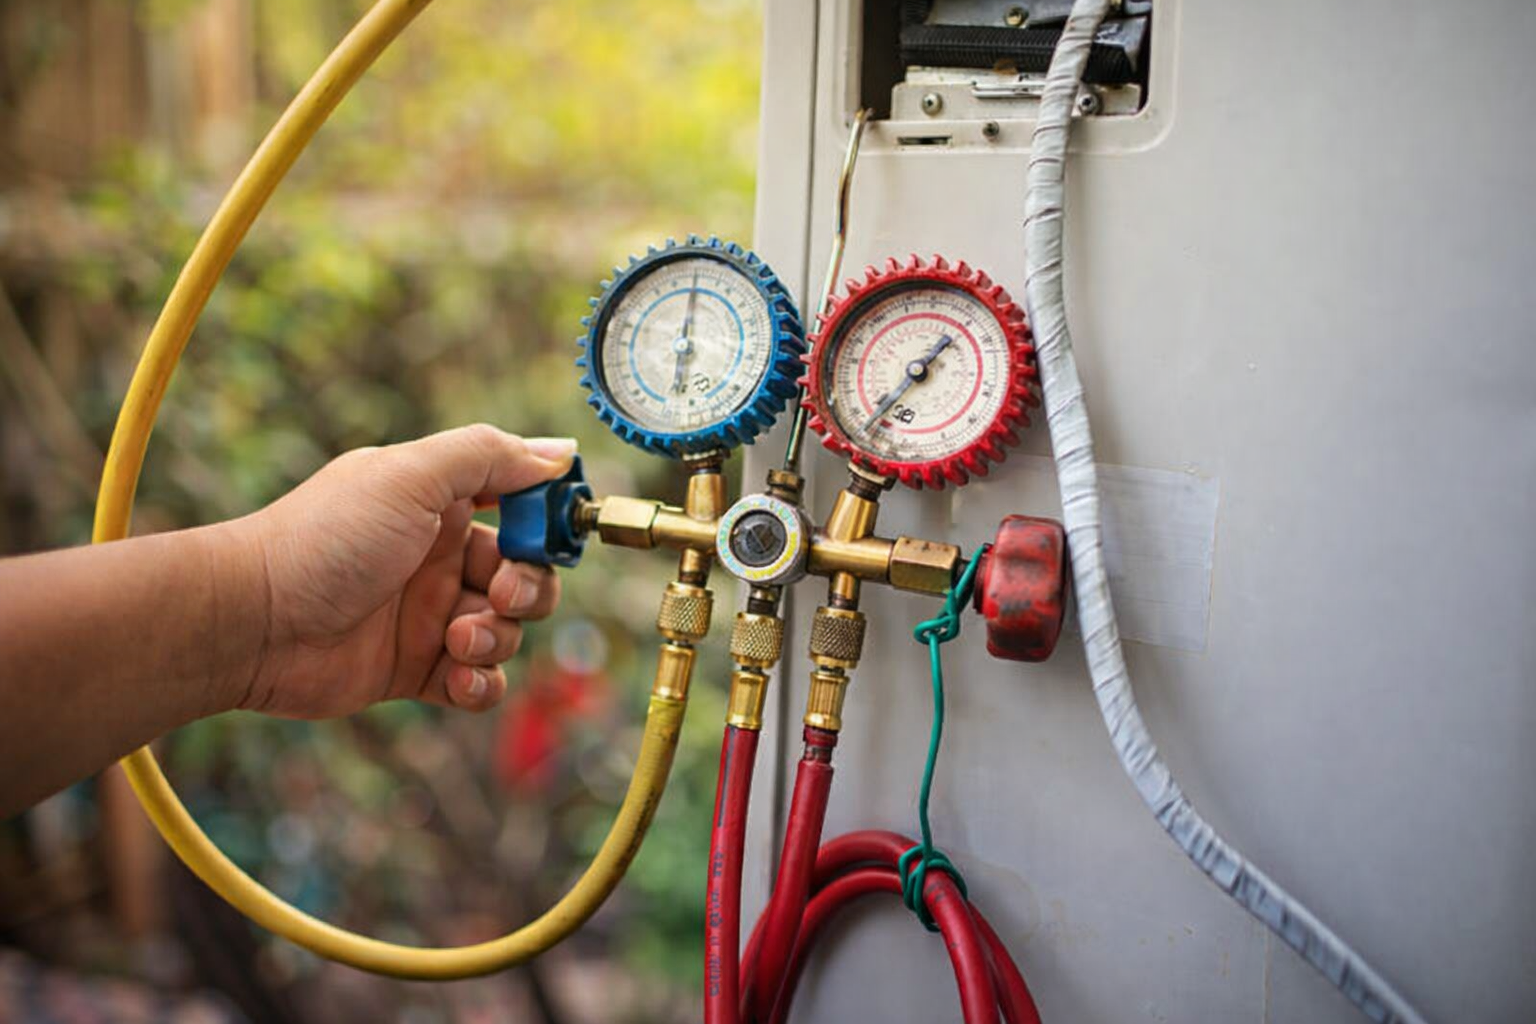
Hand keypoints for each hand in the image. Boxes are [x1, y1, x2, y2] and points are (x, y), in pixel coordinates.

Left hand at [230, 425, 574, 717]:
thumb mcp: (408, 476)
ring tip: (457, 640)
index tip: (554, 533)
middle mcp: (440, 557)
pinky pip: (478, 682)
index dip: (546, 521)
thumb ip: (487, 456)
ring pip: (508, 631)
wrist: (252, 622)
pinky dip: (481, 684)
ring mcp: (429, 616)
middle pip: (526, 574)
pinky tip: (457, 677)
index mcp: (441, 503)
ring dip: (499, 637)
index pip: (521, 505)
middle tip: (499, 594)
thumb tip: (560, 452)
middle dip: (529, 587)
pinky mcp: (416, 670)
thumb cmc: (324, 539)